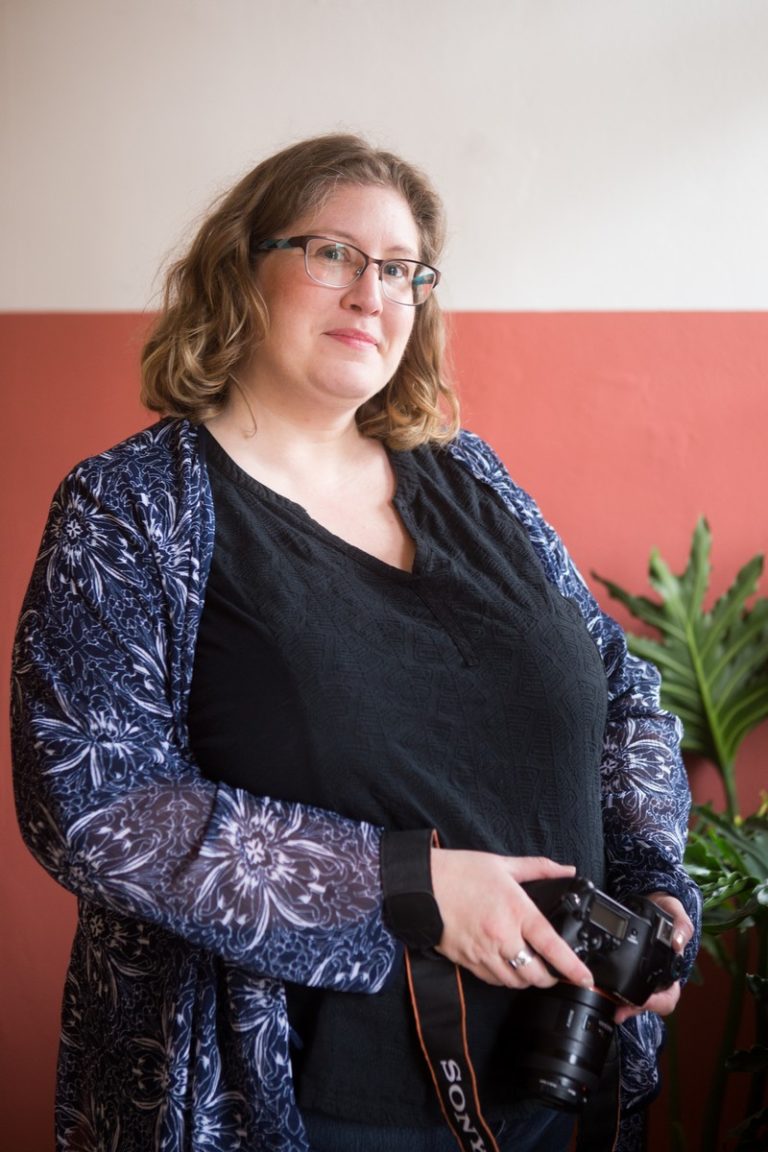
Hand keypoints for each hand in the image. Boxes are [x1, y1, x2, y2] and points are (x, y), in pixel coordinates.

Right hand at [430, 849, 594, 990]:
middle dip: (550, 978)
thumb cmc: (460, 871)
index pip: (551, 945)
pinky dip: (506, 978)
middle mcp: (502, 936)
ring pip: (515, 982)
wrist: (422, 885)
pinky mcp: (468, 961)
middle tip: (556, 972)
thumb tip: (566, 869)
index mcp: (516, 910)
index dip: (571, 966)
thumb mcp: (503, 864)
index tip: (585, 977)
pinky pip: (493, 980)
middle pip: (535, 974)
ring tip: (533, 969)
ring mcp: (484, 952)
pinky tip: (508, 966)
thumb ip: (539, 868)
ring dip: (528, 980)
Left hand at [613, 892, 694, 1024]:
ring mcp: (637, 974)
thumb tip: (678, 943)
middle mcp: (654, 977)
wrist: (648, 900)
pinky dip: (608, 987)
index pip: (668, 997)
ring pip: (629, 998)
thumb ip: (682, 925)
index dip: (658, 1004)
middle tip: (619, 1011)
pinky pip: (617, 983)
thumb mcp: (676, 913)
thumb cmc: (666, 910)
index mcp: (670, 970)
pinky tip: (598, 985)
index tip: (647, 1002)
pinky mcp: (622, 966)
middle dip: (632, 1010)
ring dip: (618, 1003)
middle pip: (645, 1003)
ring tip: (605, 1002)